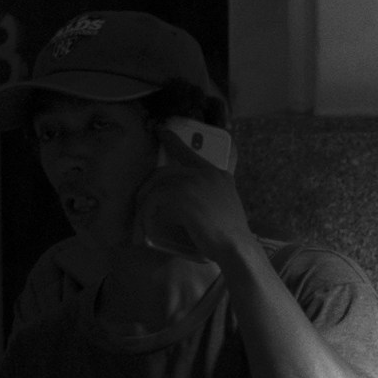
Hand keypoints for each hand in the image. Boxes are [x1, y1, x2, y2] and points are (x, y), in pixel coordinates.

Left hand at [133, 128, 252, 262]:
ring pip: (158, 186)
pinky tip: (146, 226)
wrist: (236, 247)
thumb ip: (207, 195)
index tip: (160, 130)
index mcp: (218, 175)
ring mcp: (194, 183)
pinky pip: (154, 200)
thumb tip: (182, 199)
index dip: (172, 141)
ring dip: (146, 203)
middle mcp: (206, 174)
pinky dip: (146, 214)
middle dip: (149, 187)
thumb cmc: (230, 235)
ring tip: (142, 220)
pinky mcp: (182, 196)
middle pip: (166, 172)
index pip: (190, 152)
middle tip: (141, 203)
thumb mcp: (224, 207)